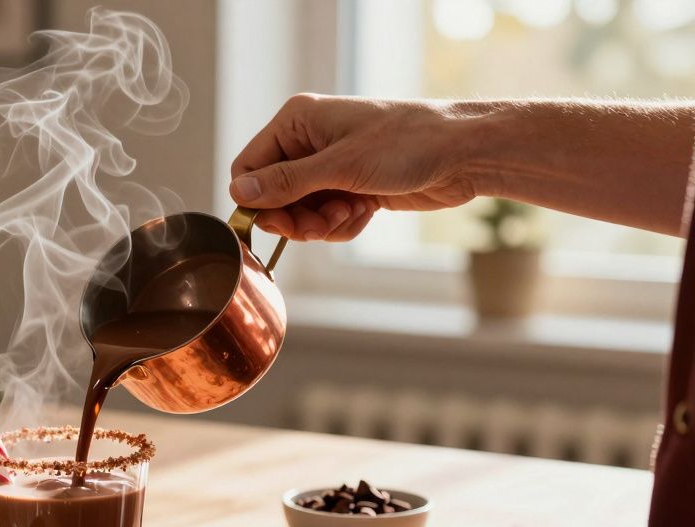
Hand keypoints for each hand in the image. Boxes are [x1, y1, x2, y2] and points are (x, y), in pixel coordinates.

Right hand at [229, 94, 478, 241]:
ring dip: (320, 224)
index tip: (278, 222)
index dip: (257, 200)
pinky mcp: (351, 186)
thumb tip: (239, 192)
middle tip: (318, 227)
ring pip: (300, 212)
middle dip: (295, 218)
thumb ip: (286, 182)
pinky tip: (364, 213)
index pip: (249, 167)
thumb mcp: (340, 166)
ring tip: (349, 215)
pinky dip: (341, 224)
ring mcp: (330, 165)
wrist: (464, 153)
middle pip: (273, 196)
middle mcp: (309, 142)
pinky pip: (326, 218)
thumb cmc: (407, 143)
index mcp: (297, 122)